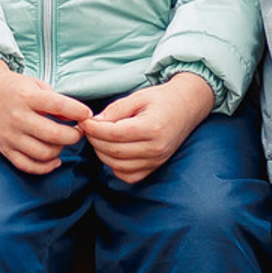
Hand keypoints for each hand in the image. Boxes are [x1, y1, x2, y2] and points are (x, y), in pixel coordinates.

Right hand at [0, 58, 94, 173]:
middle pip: (53, 134)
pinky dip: (45, 167)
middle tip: (78, 131)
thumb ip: (57, 101)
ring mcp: (10, 135)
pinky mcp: (4, 148)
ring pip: (43, 153)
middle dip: (73, 135)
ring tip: (63, 142)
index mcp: (27, 97)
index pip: (59, 105)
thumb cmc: (16, 88)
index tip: (86, 114)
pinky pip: (27, 165)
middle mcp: (18, 117)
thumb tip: (78, 118)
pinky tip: (54, 160)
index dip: (78, 112)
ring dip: (60, 150)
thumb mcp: (37, 85)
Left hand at [89, 74, 214, 181]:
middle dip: (95, 140)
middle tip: (88, 128)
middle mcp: (155, 148)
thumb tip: (93, 123)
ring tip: (98, 138)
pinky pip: (128, 176)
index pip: (114, 134)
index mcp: (152, 128)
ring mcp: (156, 160)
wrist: (187, 106)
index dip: (94, 129)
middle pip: (113, 151)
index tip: (83, 121)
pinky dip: (115, 166)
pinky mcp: (155, 167)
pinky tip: (112, 152)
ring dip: (102, 153)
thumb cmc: (162, 99)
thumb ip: (115, 110)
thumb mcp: (138, 96)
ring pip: (117, 165)